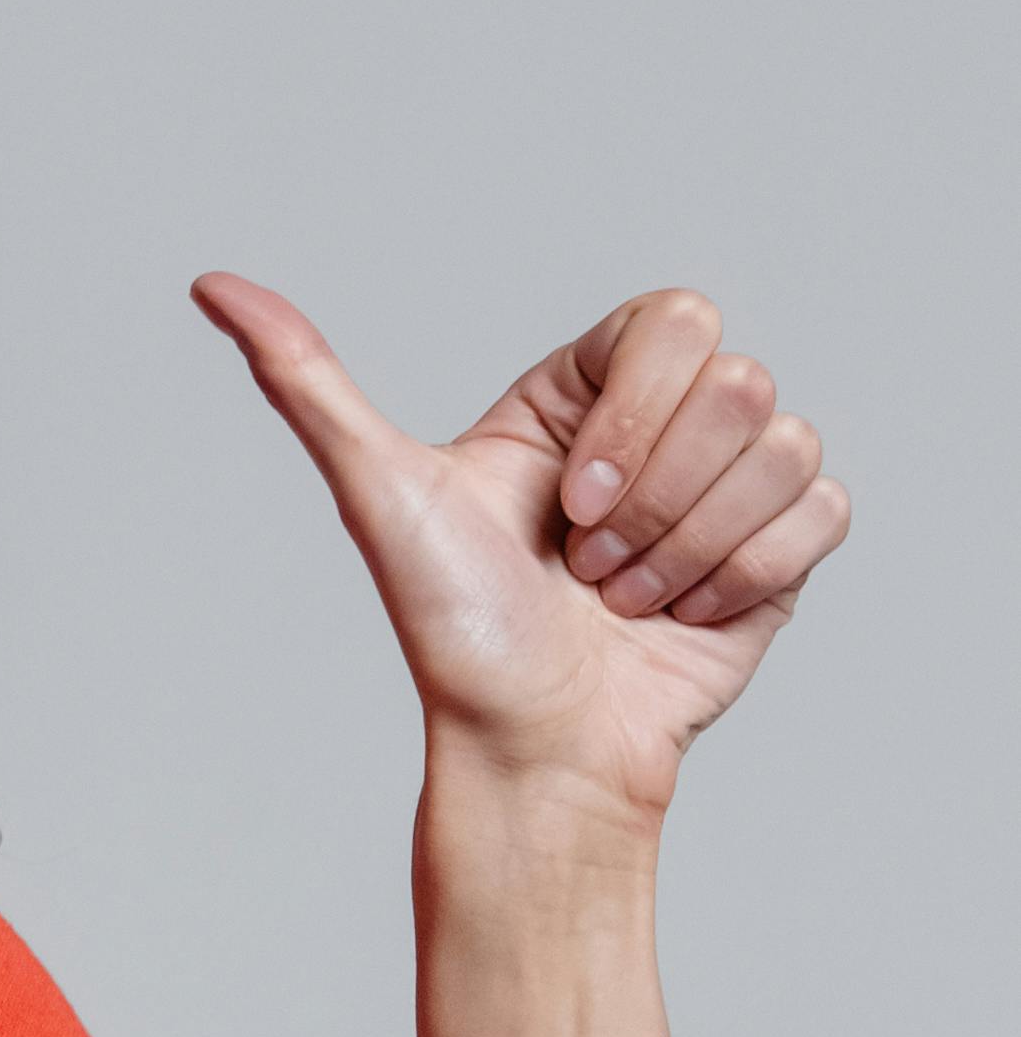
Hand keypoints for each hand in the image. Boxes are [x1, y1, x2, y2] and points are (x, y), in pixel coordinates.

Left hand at [194, 277, 847, 832]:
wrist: (533, 751)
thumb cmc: (456, 633)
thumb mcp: (377, 491)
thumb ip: (304, 380)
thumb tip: (214, 286)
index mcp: (585, 391)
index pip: (677, 322)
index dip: (634, 418)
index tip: (567, 502)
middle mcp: (663, 425)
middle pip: (740, 387)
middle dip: (654, 500)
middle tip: (585, 566)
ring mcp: (728, 485)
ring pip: (784, 446)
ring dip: (692, 548)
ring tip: (622, 599)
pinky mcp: (781, 549)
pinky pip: (821, 511)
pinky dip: (747, 575)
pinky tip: (682, 616)